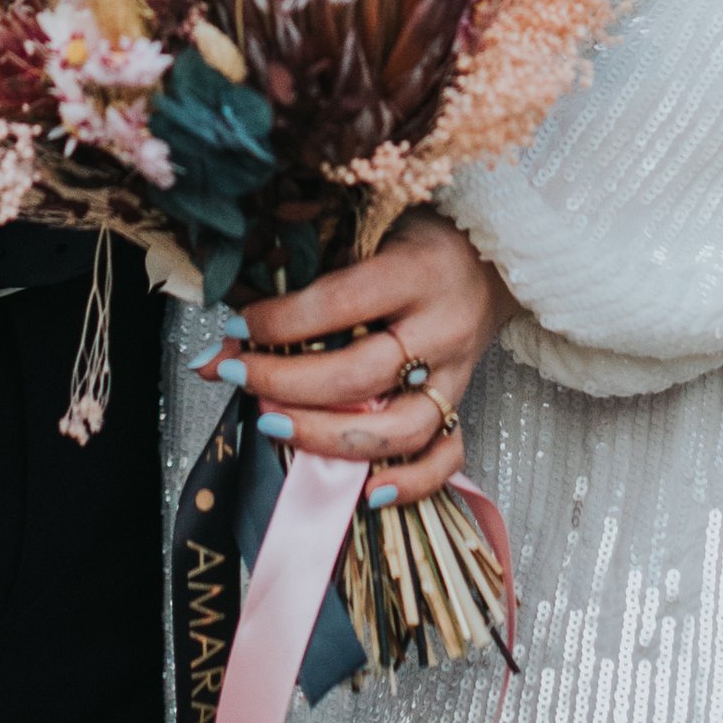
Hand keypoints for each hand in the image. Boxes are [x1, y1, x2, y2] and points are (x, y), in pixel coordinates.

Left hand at [200, 211, 512, 509]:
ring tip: (272, 425)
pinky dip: (412, 481)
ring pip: (399, 428)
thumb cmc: (418, 239)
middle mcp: (441, 329)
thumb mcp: (367, 230)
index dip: (283, 321)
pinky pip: (447, 456)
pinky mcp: (463, 404)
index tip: (237, 326)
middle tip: (237, 375)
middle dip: (287, 383)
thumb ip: (310, 273)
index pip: (341, 304)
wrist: (490, 257)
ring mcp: (455, 374)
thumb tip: (232, 327)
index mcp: (417, 272)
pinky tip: (368, 491)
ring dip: (328, 437)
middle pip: (361, 375)